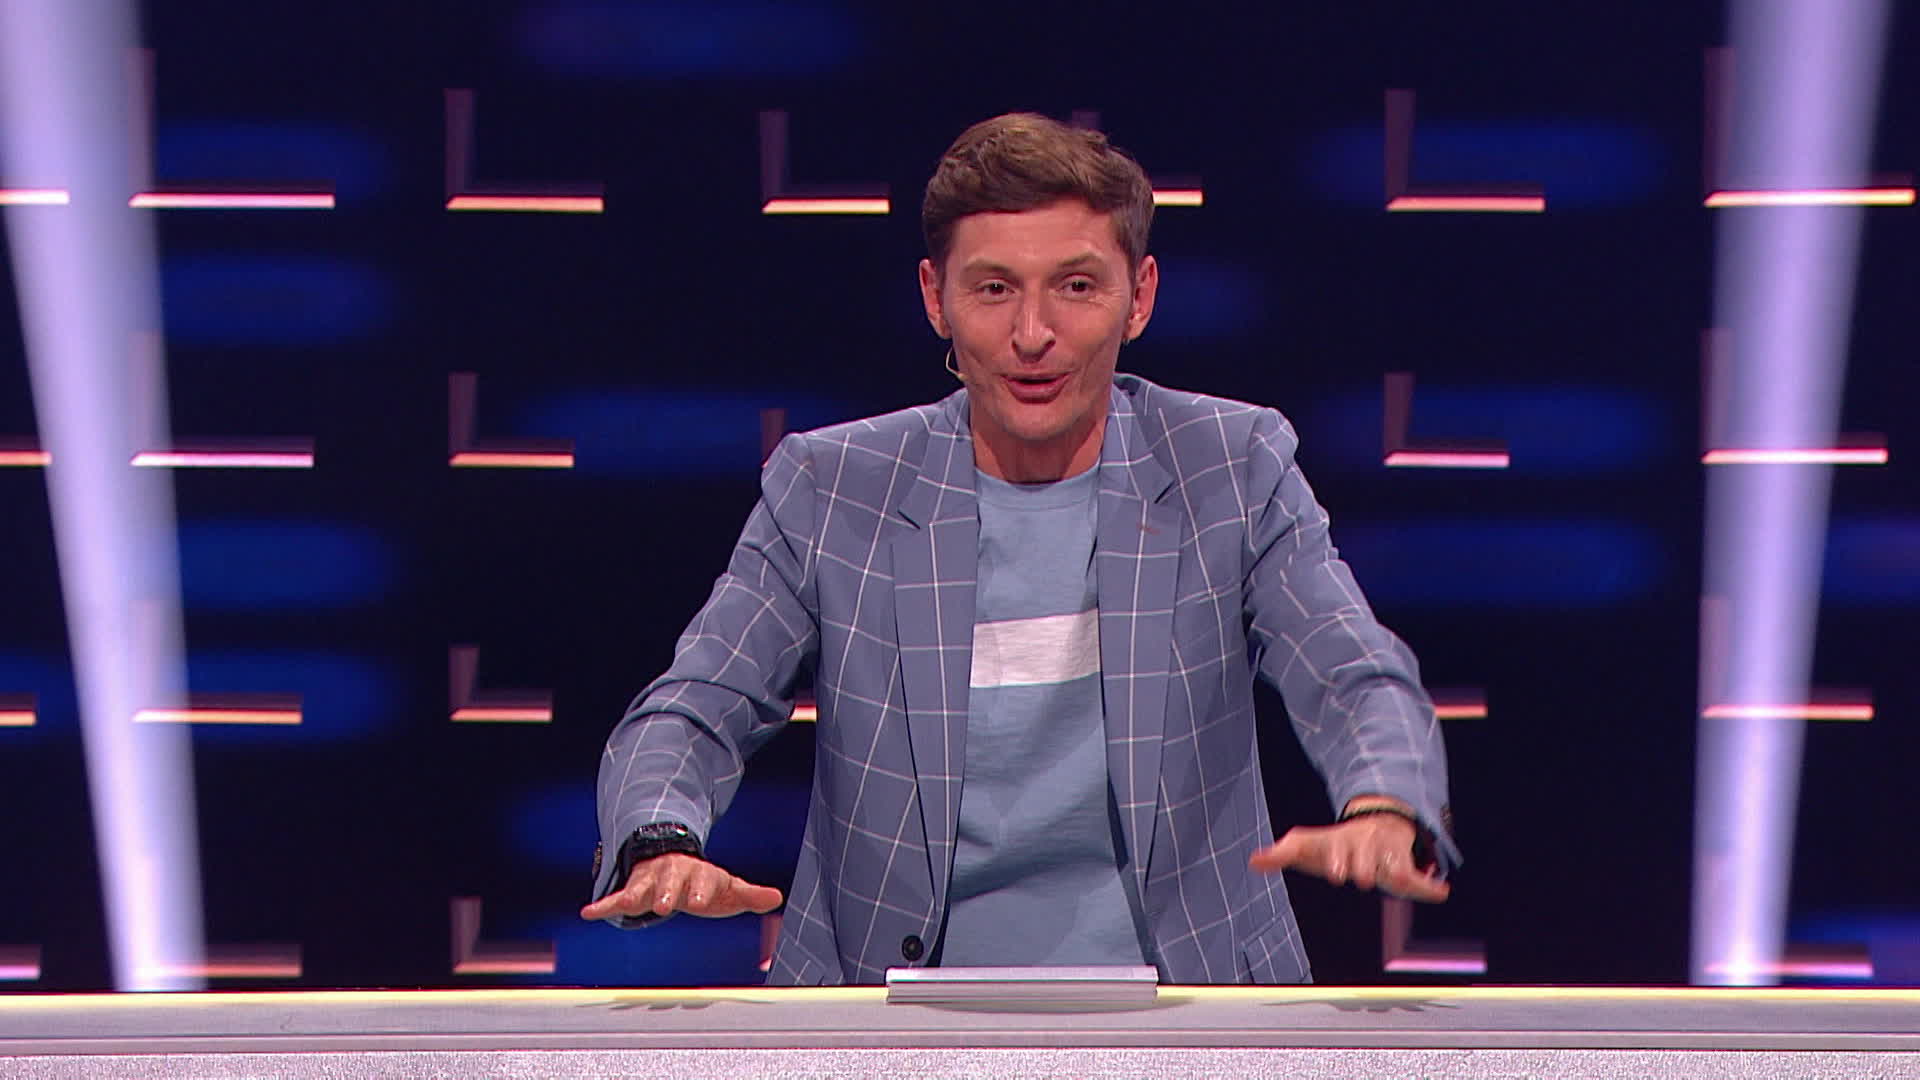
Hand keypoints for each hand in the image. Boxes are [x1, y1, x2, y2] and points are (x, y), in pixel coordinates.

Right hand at [579, 853, 783, 920]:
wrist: (677, 862)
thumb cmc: (705, 883)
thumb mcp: (728, 888)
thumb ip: (749, 894)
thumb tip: (776, 898)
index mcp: (701, 874)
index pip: (704, 879)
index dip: (702, 889)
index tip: (701, 901)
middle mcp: (675, 874)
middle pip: (671, 881)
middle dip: (667, 891)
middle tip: (663, 905)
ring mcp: (652, 880)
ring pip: (642, 886)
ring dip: (634, 895)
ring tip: (623, 906)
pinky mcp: (633, 890)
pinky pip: (616, 898)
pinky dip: (602, 905)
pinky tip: (588, 913)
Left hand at [1249, 815, 1449, 902]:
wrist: (1372, 825)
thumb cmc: (1334, 844)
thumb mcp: (1308, 846)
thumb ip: (1282, 854)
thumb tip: (1253, 861)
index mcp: (1340, 845)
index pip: (1336, 852)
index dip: (1336, 861)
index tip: (1335, 874)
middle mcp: (1365, 847)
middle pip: (1365, 859)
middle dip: (1363, 867)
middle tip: (1361, 878)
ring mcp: (1386, 855)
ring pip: (1394, 865)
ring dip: (1397, 873)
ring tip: (1404, 880)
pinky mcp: (1405, 867)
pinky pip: (1418, 878)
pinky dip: (1430, 885)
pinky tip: (1441, 892)